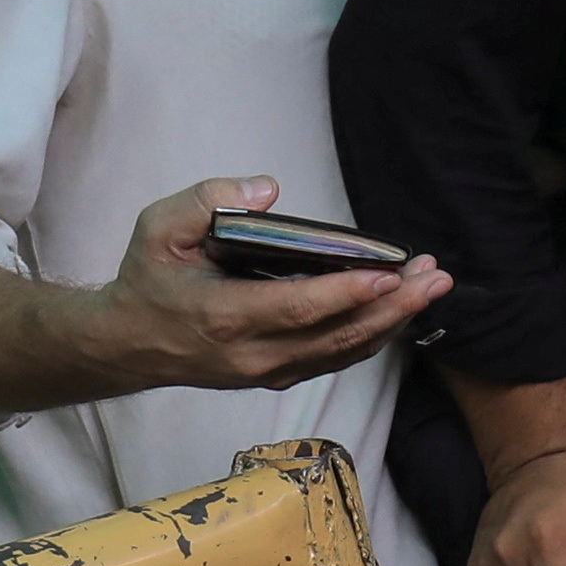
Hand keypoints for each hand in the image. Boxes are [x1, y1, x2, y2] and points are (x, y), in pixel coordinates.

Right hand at [94, 176, 448, 398]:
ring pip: (344, 352)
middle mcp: (253, 355)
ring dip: (394, 321)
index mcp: (223, 317)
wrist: (129, 343)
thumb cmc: (149, 278)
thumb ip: (205, 201)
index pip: (296, 309)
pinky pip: (337, 359)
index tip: (389, 274)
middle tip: (435, 276)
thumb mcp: (158, 228)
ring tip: (431, 286)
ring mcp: (270, 372)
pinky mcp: (281, 375)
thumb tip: (267, 190)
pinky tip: (402, 309)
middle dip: (393, 307)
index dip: (346, 294)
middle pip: (336, 336)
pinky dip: (374, 335)